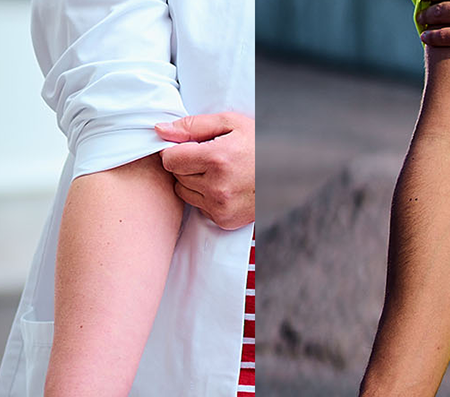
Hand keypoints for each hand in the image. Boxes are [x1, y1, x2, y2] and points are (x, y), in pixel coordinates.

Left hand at [154, 113, 254, 229]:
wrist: (289, 173)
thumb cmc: (260, 144)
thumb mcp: (231, 123)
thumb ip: (192, 125)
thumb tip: (160, 130)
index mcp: (217, 159)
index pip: (170, 159)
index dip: (175, 150)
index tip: (188, 146)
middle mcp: (217, 186)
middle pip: (176, 175)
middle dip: (186, 164)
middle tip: (209, 156)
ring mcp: (220, 206)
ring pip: (183, 191)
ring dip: (192, 180)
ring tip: (216, 171)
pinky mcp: (223, 220)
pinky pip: (197, 206)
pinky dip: (204, 196)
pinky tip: (223, 185)